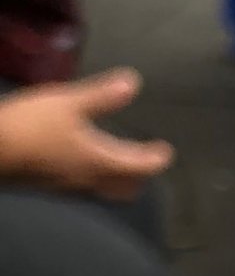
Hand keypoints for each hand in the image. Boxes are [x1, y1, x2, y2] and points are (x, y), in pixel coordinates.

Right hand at [0, 67, 171, 198]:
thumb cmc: (29, 126)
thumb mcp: (67, 102)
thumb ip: (101, 96)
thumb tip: (133, 83)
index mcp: (99, 160)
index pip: (139, 166)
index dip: (155, 159)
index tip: (165, 152)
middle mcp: (87, 180)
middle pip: (124, 188)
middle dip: (138, 176)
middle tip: (145, 162)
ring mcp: (66, 188)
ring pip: (102, 191)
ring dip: (116, 181)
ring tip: (117, 164)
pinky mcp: (47, 188)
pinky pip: (81, 190)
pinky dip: (92, 180)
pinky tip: (80, 166)